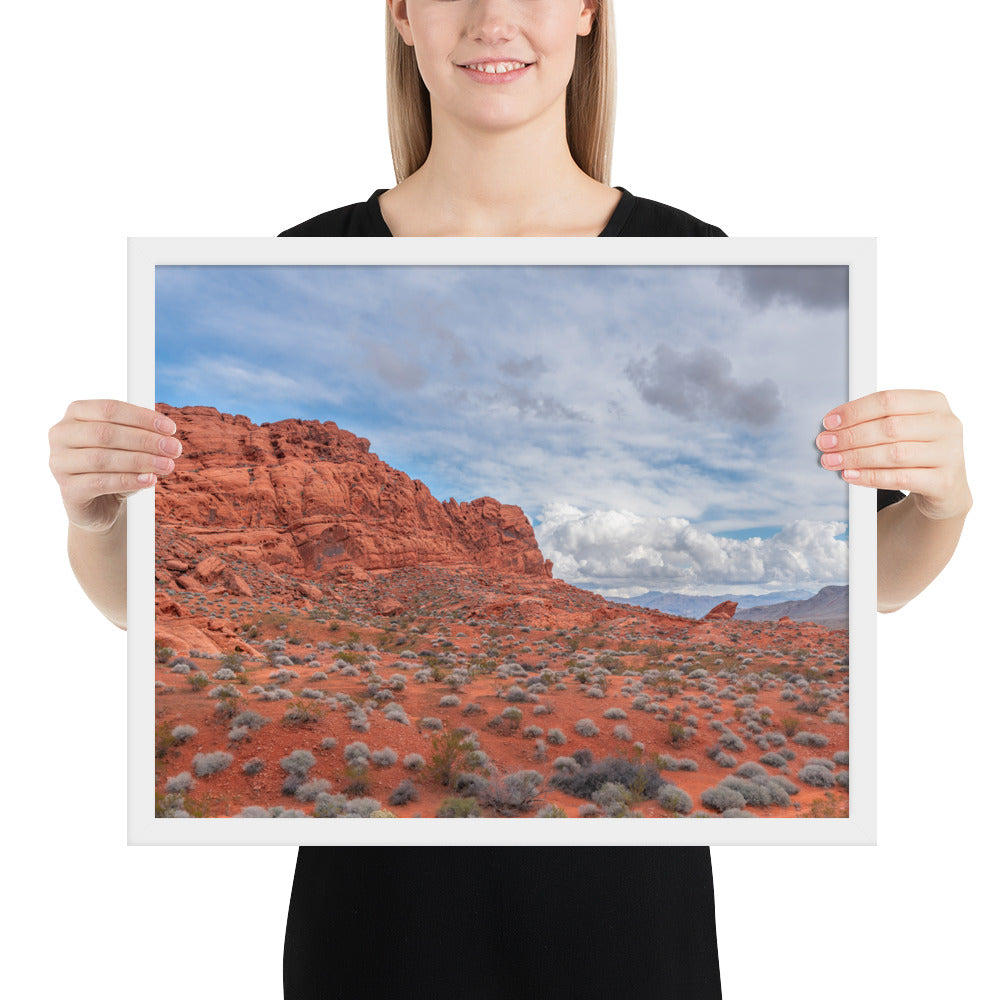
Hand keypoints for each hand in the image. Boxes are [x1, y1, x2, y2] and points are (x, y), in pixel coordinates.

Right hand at [48, 400, 180, 532]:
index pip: (109, 409)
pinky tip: (150, 480)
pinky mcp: (67, 490)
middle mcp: (61, 435)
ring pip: (102, 459)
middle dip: (145, 440)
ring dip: (140, 461)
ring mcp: (59, 463)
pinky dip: (128, 480)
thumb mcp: (129, 446)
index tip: (171, 429)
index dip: (142, 417)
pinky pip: (100, 483)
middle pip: (106, 433)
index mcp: (76, 414)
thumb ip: (142, 436)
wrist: (101, 503)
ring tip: (167, 465)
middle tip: (174, 449)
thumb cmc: (115, 467)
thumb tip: (166, 439)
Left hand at [816, 389, 971, 519]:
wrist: (945, 487)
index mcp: (934, 403)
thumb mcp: (904, 429)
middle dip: (850, 436)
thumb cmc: (916, 450)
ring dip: (856, 457)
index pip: (888, 400)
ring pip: (894, 453)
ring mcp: (950, 454)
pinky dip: (870, 476)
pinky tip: (849, 475)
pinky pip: (900, 478)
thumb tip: (832, 426)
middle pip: (889, 427)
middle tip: (825, 443)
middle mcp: (947, 425)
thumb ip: (876, 421)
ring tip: (831, 460)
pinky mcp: (944, 482)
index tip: (829, 422)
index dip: (855, 411)